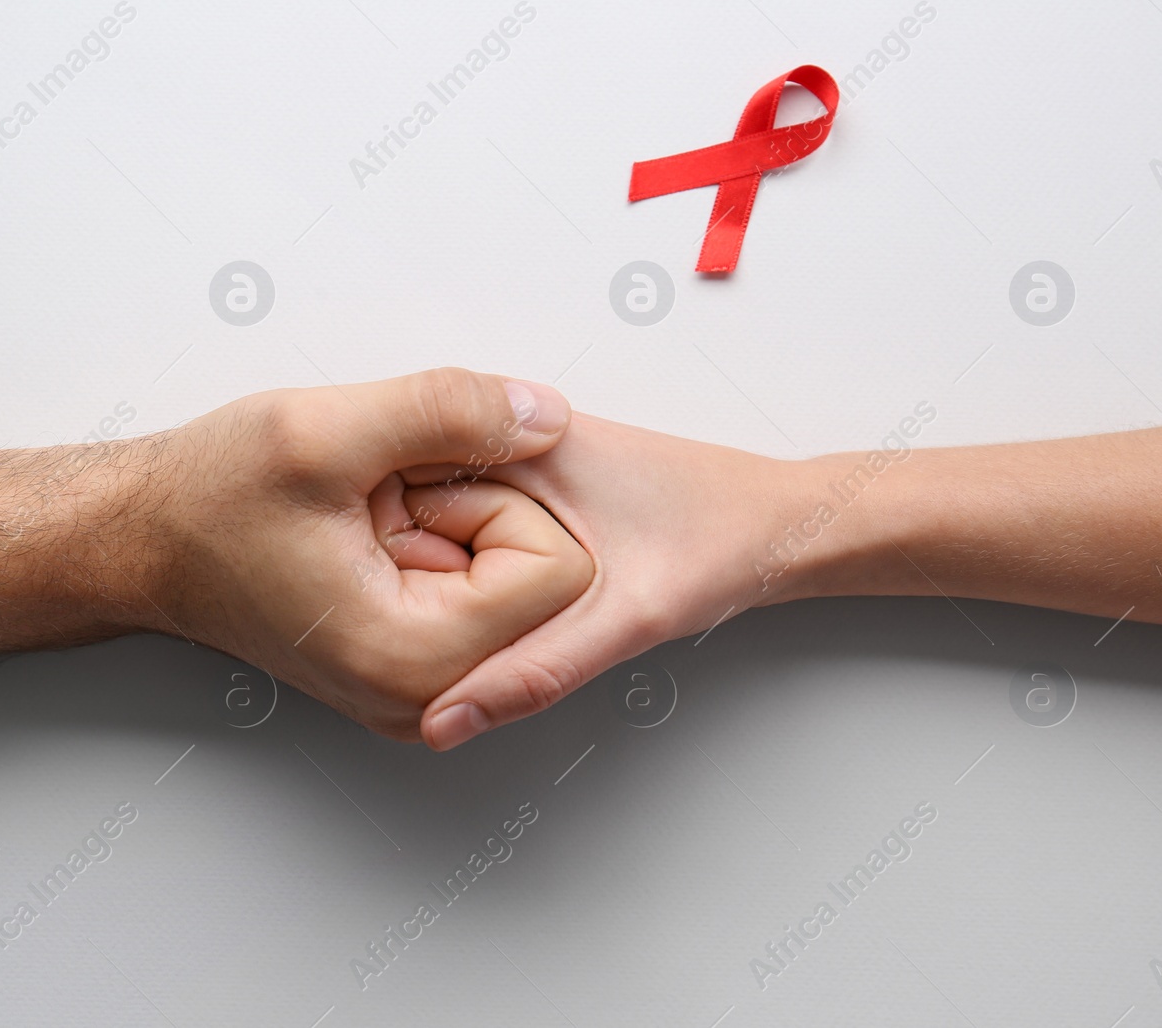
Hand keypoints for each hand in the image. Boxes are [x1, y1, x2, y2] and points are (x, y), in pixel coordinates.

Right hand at [128, 368, 595, 739]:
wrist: (143, 542)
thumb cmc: (210, 499)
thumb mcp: (326, 430)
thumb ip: (452, 412)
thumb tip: (550, 418)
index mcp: (412, 660)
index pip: (562, 569)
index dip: (493, 500)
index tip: (403, 490)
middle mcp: (426, 699)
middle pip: (550, 586)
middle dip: (478, 518)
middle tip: (380, 503)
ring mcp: (420, 693)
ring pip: (521, 590)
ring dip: (462, 531)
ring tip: (371, 516)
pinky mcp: (411, 672)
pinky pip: (485, 600)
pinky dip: (447, 550)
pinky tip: (377, 534)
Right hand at [403, 412, 810, 748]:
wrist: (785, 523)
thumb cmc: (721, 541)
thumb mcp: (624, 617)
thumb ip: (532, 670)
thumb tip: (445, 719)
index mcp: (525, 443)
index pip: (399, 486)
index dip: (378, 551)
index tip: (376, 603)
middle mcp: (514, 441)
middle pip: (408, 504)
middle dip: (400, 561)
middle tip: (398, 615)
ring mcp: (521, 463)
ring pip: (437, 518)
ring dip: (429, 562)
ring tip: (427, 608)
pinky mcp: (534, 487)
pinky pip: (469, 525)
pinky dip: (462, 560)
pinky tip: (464, 592)